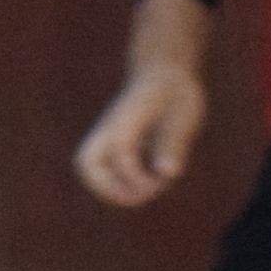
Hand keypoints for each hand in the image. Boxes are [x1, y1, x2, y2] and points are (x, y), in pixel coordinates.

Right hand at [75, 61, 206, 207]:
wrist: (163, 74)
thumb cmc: (175, 91)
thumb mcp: (184, 112)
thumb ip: (173, 141)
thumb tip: (168, 173)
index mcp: (127, 117)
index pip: (120, 150)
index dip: (135, 173)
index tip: (160, 181)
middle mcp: (112, 130)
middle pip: (87, 164)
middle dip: (107, 188)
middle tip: (138, 197)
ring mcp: (111, 139)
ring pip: (92, 170)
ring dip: (113, 190)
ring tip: (147, 191)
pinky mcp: (117, 148)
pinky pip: (108, 171)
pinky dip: (124, 185)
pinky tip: (153, 181)